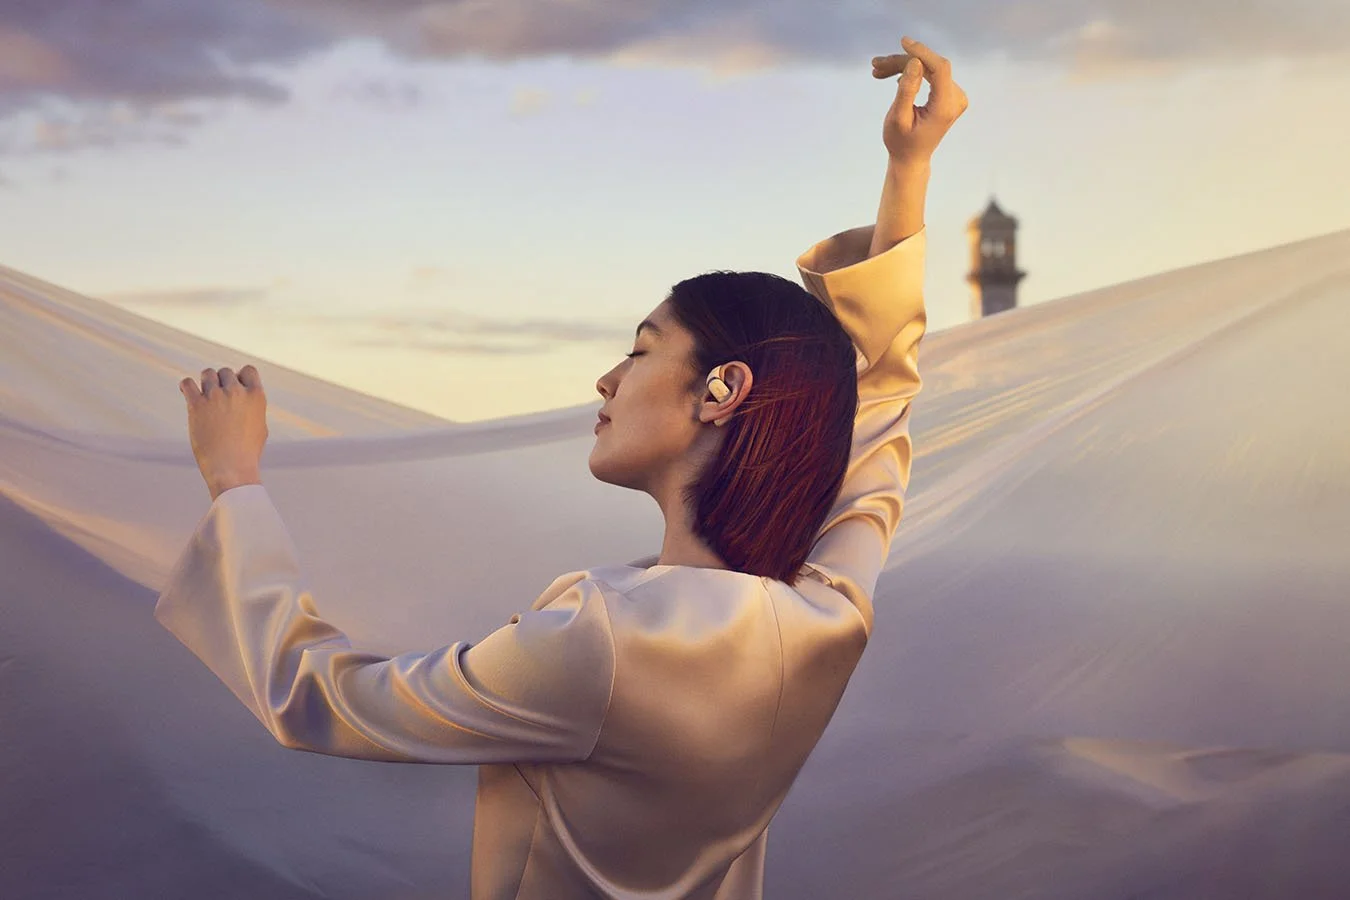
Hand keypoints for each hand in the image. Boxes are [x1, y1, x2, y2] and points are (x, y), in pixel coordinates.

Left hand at [180, 365, 268, 500]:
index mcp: (256, 396)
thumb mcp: (260, 426)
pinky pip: (187, 383)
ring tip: (204, 396)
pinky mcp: (197, 405)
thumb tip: (244, 395)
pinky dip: (186, 386)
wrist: (230, 469)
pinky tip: (187, 392)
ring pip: (207, 373)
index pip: (248, 370)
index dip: (240, 377)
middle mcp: (236, 392)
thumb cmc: (247, 453)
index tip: (236, 389)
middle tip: (218, 399)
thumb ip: (252, 407)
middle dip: (222, 382)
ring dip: (206, 382)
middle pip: (225, 372)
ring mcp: (216, 397)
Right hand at [872, 36, 968, 165]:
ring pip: (928, 69)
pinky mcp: (949, 94)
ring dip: (902, 67)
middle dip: (902, 62)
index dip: (922, 53)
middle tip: (875, 66)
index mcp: (945, 107)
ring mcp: (955, 96)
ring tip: (878, 70)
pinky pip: (930, 75)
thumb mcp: (898, 118)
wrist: (911, 158)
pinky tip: (893, 78)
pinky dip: (911, 73)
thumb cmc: (901, 142)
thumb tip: (915, 62)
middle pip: (930, 68)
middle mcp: (956, 99)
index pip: (940, 69)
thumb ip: (907, 90)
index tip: (903, 42)